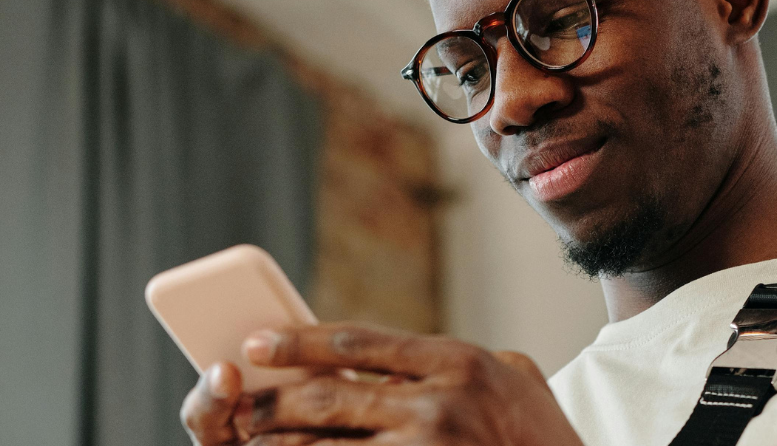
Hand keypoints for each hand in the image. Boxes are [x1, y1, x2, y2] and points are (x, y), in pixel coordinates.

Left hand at [179, 323, 584, 445]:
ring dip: (279, 445)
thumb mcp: (515, 379)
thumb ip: (460, 362)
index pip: (358, 342)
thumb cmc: (541, 436)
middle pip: (330, 396)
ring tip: (247, 442)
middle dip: (272, 399)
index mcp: (457, 362)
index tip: (257, 342)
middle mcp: (439, 405)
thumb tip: (399, 360)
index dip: (299, 341)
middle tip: (235, 401)